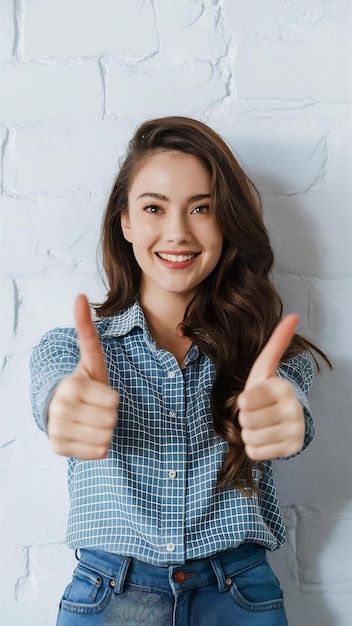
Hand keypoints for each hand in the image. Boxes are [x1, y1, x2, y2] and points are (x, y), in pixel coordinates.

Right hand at [48, 295, 118, 458]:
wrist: (66, 411)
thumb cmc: (86, 384)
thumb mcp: (91, 359)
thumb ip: (87, 330)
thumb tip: (80, 296)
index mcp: (70, 385)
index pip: (114, 401)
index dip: (112, 398)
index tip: (98, 393)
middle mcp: (59, 409)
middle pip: (111, 419)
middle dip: (109, 415)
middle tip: (95, 408)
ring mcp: (57, 430)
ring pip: (106, 437)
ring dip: (105, 431)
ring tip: (92, 420)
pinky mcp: (58, 449)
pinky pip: (99, 452)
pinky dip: (98, 446)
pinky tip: (86, 434)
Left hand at [237, 315, 304, 460]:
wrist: (282, 419)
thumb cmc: (266, 392)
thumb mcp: (265, 368)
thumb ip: (276, 343)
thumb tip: (293, 315)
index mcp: (283, 387)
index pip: (245, 402)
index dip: (243, 402)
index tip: (253, 398)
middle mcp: (294, 409)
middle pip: (246, 421)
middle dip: (245, 418)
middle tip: (257, 413)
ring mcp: (295, 431)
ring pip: (250, 438)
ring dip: (249, 433)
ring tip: (260, 424)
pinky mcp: (292, 449)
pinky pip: (256, 453)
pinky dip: (255, 448)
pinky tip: (266, 438)